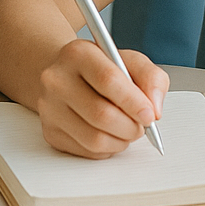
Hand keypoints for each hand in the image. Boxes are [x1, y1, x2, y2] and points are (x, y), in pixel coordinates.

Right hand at [36, 40, 168, 156]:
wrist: (67, 75)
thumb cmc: (101, 68)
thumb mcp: (129, 60)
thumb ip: (151, 77)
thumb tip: (155, 108)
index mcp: (77, 53)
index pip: (107, 80)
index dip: (133, 102)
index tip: (150, 114)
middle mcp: (57, 79)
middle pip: (101, 114)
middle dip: (131, 126)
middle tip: (142, 125)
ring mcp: (50, 108)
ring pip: (94, 139)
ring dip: (121, 140)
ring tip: (128, 129)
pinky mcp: (50, 132)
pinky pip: (87, 151)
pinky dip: (107, 149)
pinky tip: (110, 134)